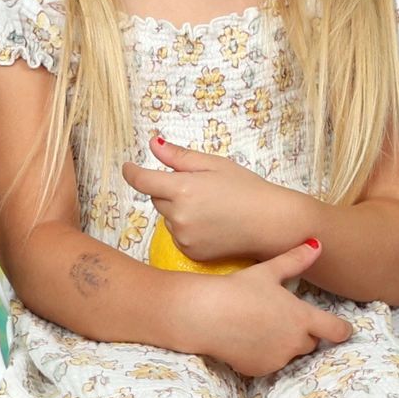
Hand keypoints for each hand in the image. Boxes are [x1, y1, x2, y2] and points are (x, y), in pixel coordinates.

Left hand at [121, 137, 294, 265]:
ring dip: (178, 211)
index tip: (127, 168)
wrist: (270, 223)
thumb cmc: (247, 189)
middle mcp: (178, 216)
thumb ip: (179, 157)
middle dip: (168, 191)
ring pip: (168, 218)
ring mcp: (184, 237)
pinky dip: (187, 229)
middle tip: (198, 188)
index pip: (143, 181)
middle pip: (156, 199)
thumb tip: (153, 145)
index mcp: (182, 189)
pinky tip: (211, 225)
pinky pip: (178, 236)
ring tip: (210, 208)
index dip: (131, 172)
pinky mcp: (191, 253)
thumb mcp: (215, 165)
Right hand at [190, 240, 352, 377]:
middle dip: (304, 334)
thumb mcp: (268, 272)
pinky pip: (269, 363)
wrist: (205, 315)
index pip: (336, 330)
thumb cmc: (238, 289)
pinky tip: (247, 339)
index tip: (344, 329)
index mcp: (302, 317)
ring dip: (283, 345)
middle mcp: (294, 342)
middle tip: (284, 319)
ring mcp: (277, 359)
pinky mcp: (259, 370)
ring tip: (260, 326)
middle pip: (311, 343)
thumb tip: (317, 243)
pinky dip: (263, 355)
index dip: (342, 329)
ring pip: (289, 354)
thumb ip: (296, 260)